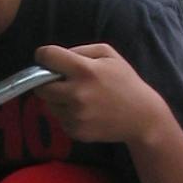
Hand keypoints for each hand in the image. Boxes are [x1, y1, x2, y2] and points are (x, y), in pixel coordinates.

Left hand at [34, 42, 166, 145]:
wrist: (142, 117)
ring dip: (58, 99)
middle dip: (46, 82)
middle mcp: (77, 94)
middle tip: (61, 81)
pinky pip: (60, 120)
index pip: (47, 56)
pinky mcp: (76, 131)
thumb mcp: (108, 54)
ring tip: (80, 97)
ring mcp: (75, 116)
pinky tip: (86, 112)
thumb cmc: (125, 82)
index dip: (44, 55)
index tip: (47, 58)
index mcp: (85, 70)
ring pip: (49, 105)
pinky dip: (67, 115)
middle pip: (41, 86)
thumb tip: (54, 57)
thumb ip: (79, 50)